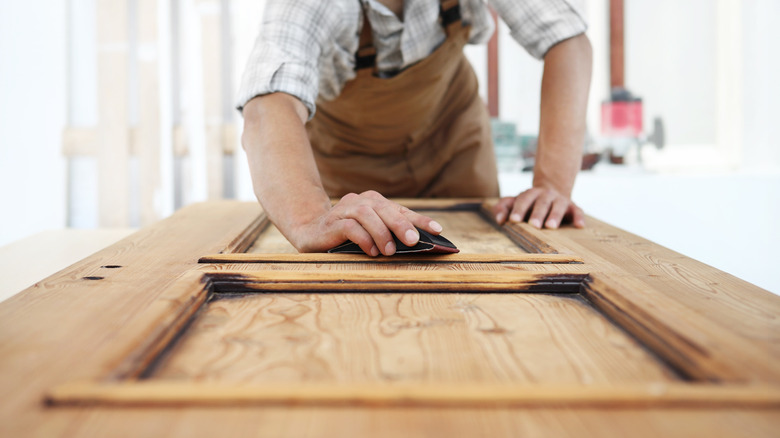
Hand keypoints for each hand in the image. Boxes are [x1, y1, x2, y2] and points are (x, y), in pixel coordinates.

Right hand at [290, 191, 442, 255]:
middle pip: (384, 208)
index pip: (400, 209)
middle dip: (401, 224)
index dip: (419, 219)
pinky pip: (349, 226)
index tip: (438, 230)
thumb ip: (389, 235)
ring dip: (381, 232)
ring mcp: (344, 210)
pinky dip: (363, 238)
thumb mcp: (371, 234)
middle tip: (413, 241)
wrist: (310, 233)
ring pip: (366, 214)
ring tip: (389, 251)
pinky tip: (371, 252)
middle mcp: (360, 201)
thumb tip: (417, 245)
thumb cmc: (347, 236)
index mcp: (373, 202)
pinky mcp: (331, 223)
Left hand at [492, 187, 584, 228]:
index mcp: (530, 194)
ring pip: (558, 206)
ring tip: (551, 227)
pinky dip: (579, 217)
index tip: (513, 220)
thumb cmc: (529, 202)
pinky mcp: (573, 207)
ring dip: (555, 216)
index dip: (518, 209)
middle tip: (533, 225)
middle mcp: (546, 195)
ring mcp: (560, 200)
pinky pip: (577, 211)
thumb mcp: (515, 202)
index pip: (524, 200)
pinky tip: (579, 226)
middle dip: (537, 214)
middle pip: (541, 203)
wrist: (552, 191)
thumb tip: (499, 220)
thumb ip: (503, 208)